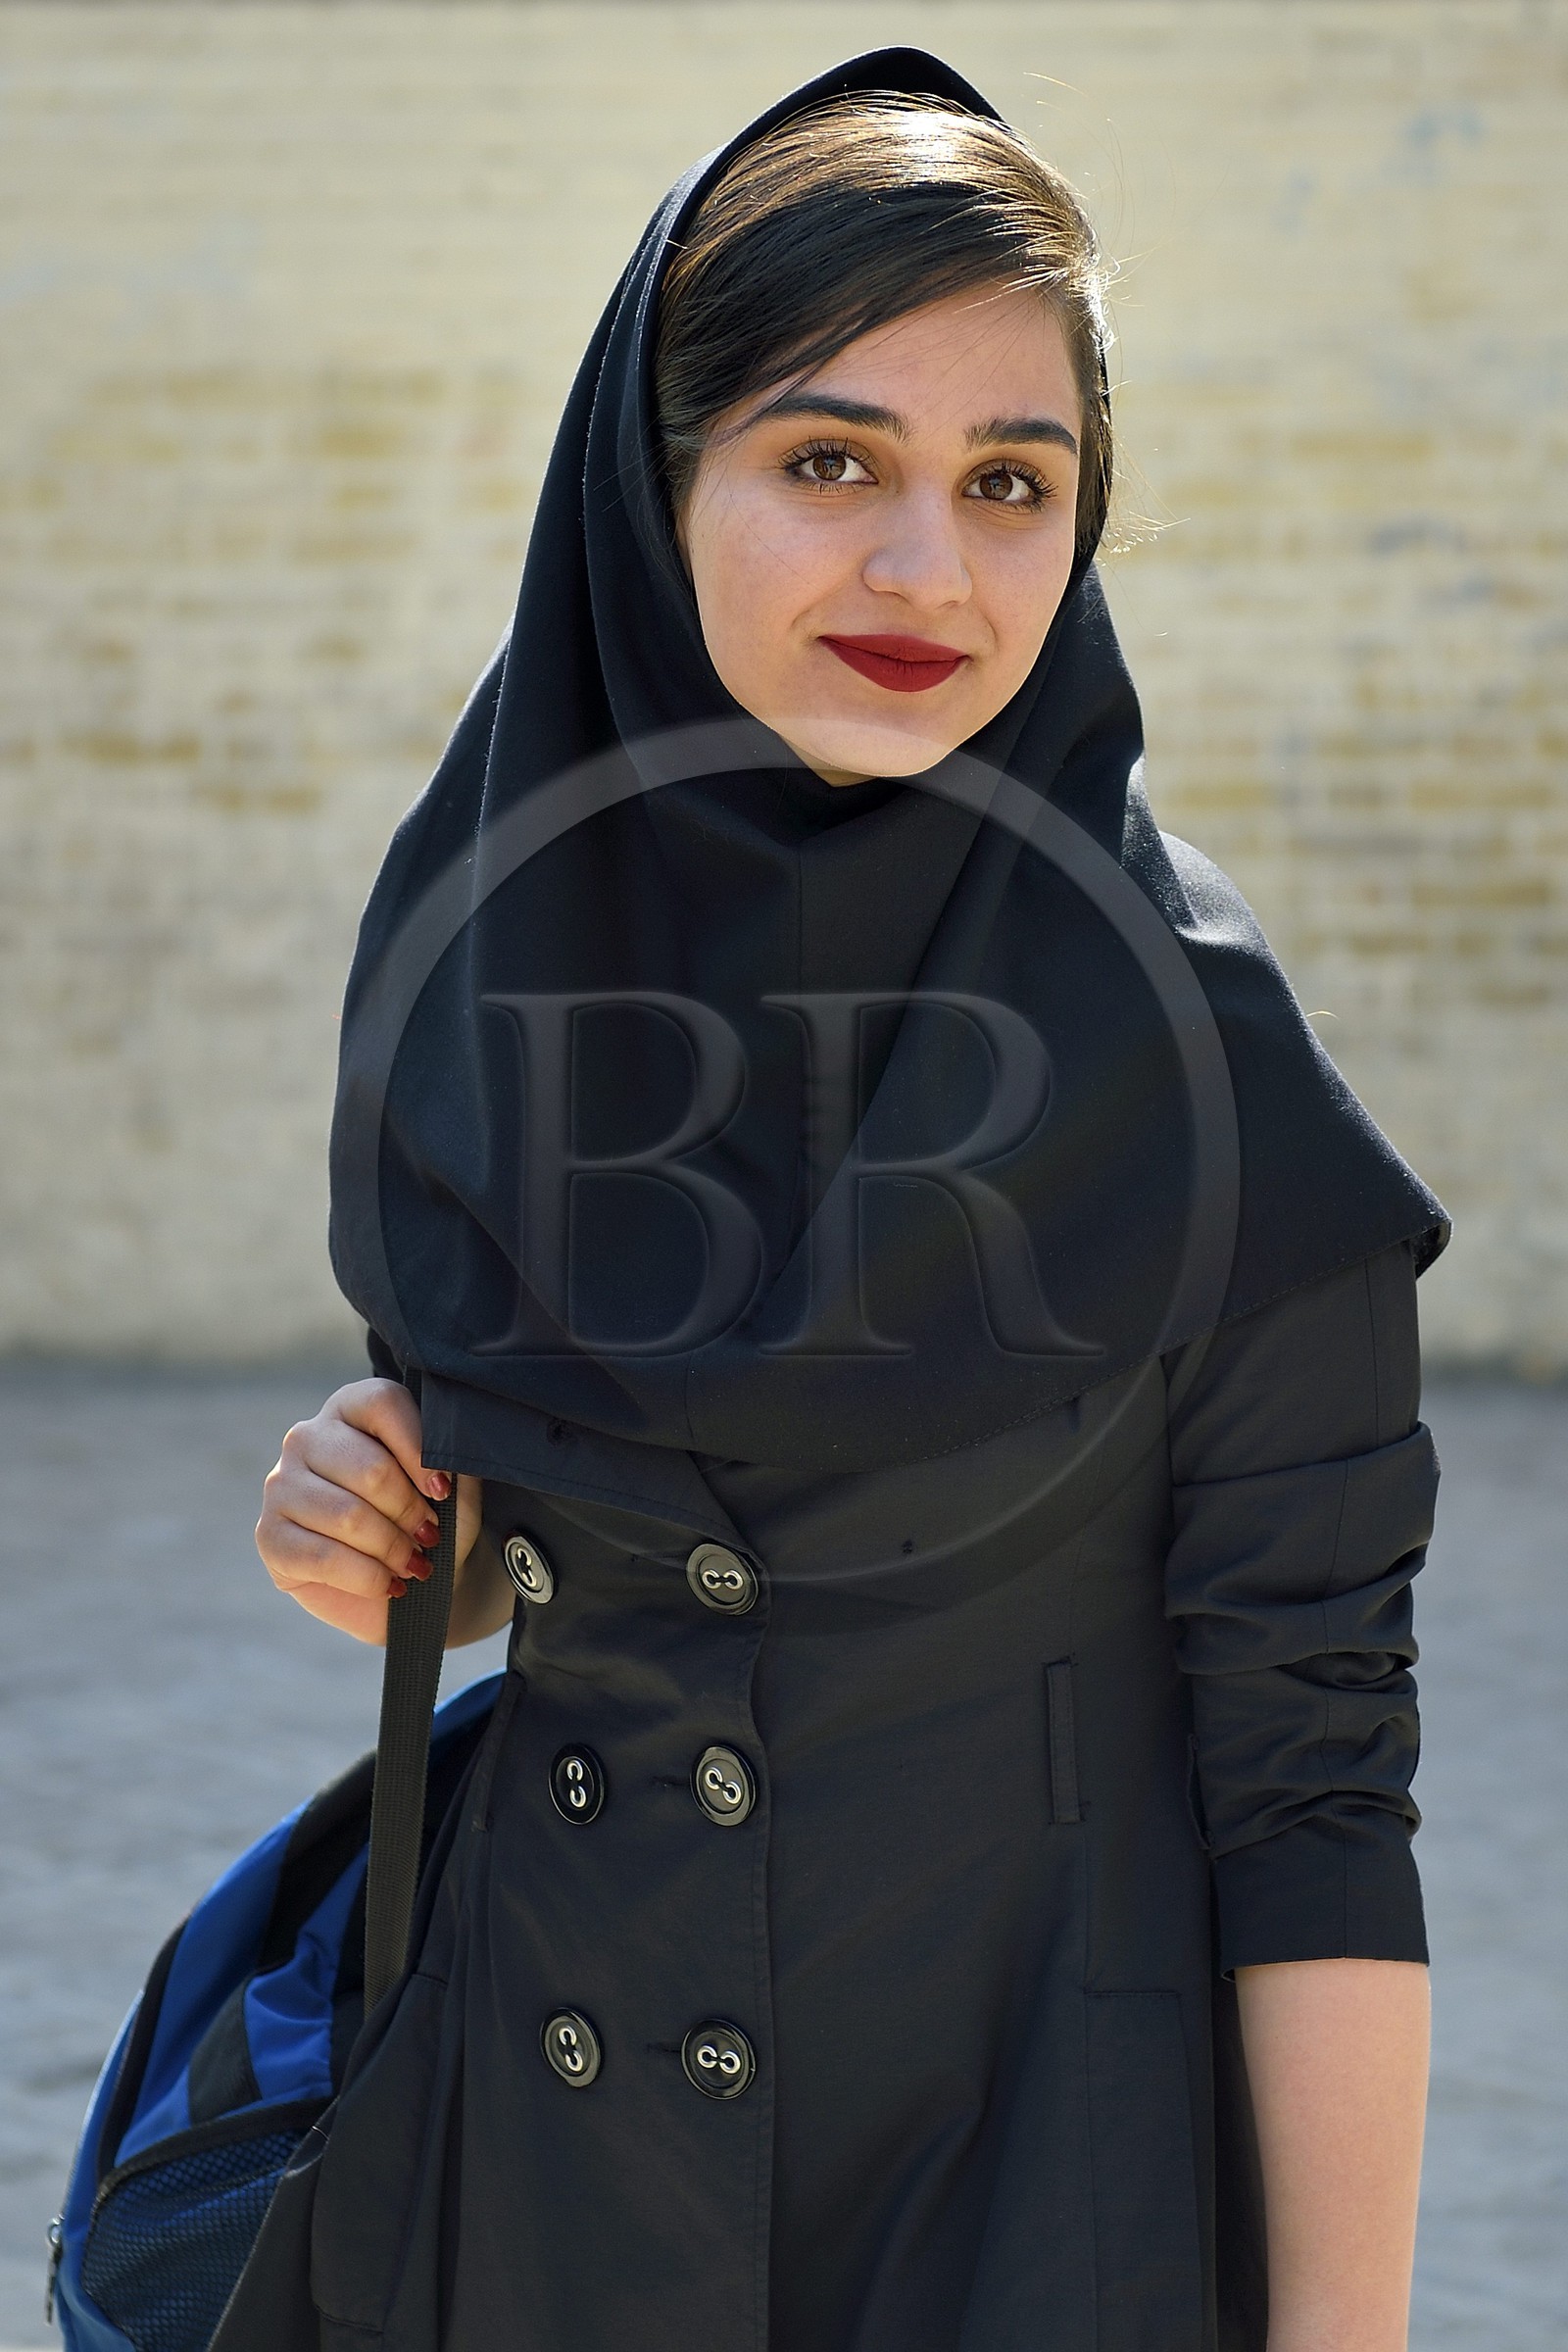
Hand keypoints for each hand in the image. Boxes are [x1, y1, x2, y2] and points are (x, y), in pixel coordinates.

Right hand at [257, 1378, 482, 1644]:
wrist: (410, 1583)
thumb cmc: (430, 1522)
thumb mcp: (455, 1488)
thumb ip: (453, 1463)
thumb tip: (446, 1461)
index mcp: (351, 1408)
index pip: (382, 1405)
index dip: (419, 1451)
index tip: (443, 1491)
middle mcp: (308, 1437)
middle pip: (370, 1469)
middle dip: (409, 1511)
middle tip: (429, 1536)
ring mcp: (281, 1485)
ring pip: (347, 1515)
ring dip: (392, 1548)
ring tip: (412, 1563)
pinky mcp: (270, 1535)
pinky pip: (322, 1557)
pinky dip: (368, 1577)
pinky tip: (388, 1584)